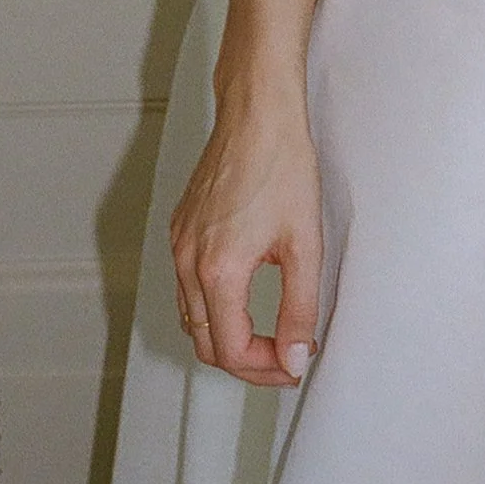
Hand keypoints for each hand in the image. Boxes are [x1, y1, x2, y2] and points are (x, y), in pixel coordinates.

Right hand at [169, 88, 323, 388]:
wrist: (258, 113)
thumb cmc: (282, 164)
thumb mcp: (305, 245)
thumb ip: (300, 309)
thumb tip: (296, 355)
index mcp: (218, 269)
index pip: (230, 350)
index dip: (265, 370)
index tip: (294, 364)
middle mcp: (188, 260)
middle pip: (204, 342)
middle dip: (244, 362)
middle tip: (284, 360)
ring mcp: (179, 244)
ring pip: (190, 319)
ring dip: (225, 337)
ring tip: (268, 337)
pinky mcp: (180, 230)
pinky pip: (186, 288)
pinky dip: (212, 308)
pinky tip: (243, 301)